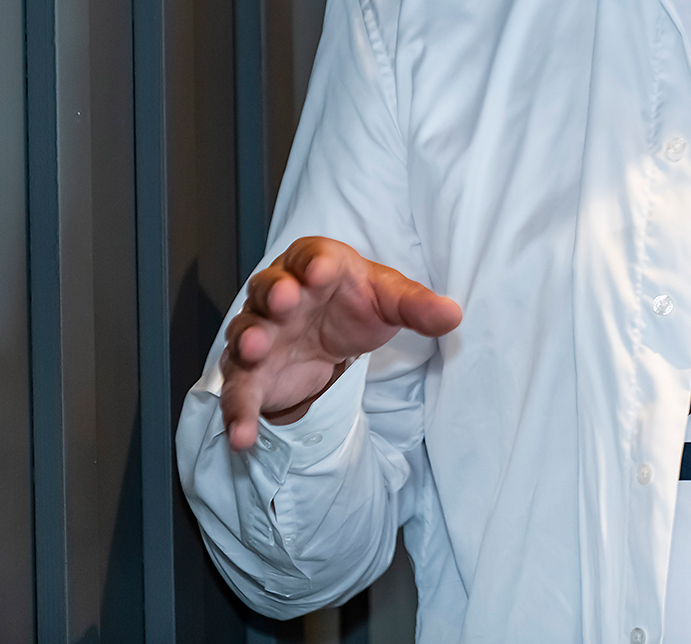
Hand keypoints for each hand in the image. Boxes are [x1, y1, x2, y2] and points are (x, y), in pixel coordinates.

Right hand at [219, 236, 461, 451]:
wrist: (331, 333)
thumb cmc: (357, 302)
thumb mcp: (390, 300)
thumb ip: (418, 306)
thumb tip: (452, 315)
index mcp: (317, 264)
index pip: (313, 255)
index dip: (314, 261)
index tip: (321, 271)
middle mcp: (281, 294)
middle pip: (270, 288)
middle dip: (275, 293)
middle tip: (285, 301)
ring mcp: (262, 332)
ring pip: (246, 332)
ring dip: (249, 340)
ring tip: (256, 350)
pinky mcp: (252, 373)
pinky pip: (240, 391)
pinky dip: (237, 411)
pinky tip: (242, 435)